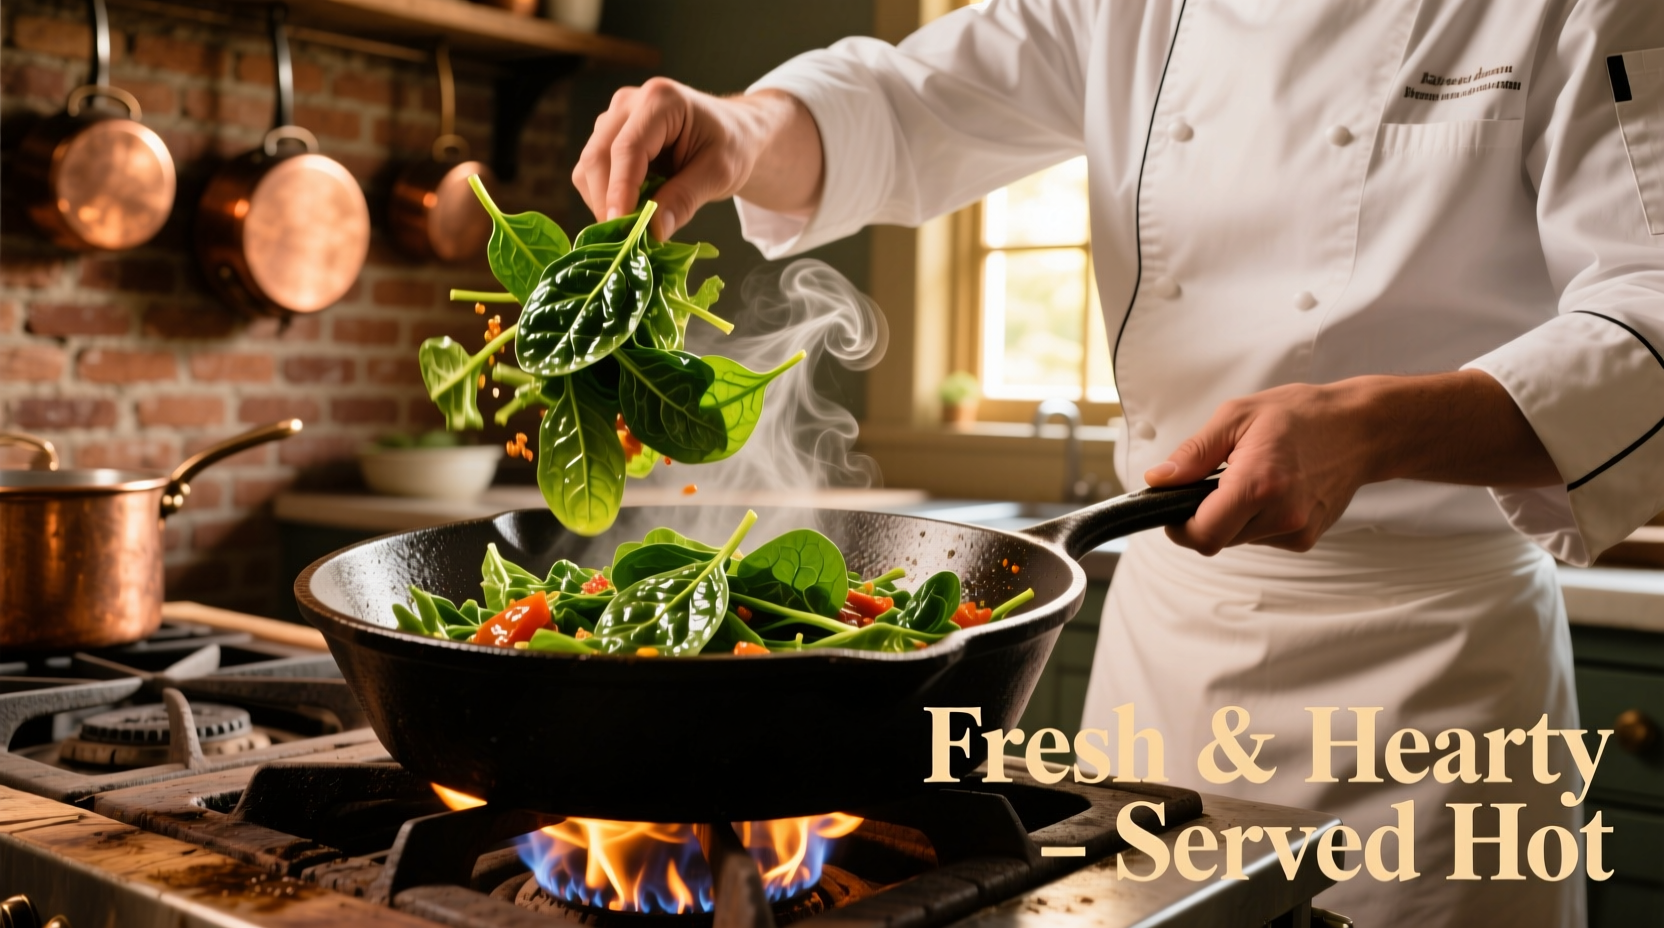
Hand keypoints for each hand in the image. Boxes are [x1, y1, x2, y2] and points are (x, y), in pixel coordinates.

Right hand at [571, 78, 822, 238]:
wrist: (734, 131)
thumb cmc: (732, 145)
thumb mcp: (719, 173)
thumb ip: (685, 199)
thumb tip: (653, 231)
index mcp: (661, 100)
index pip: (627, 149)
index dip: (619, 191)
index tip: (621, 227)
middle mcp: (629, 102)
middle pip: (597, 156)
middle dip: (607, 201)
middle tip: (626, 239)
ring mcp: (615, 117)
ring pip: (588, 166)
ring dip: (604, 201)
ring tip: (634, 225)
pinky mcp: (608, 135)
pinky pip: (592, 171)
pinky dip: (606, 196)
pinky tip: (632, 209)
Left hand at [1144, 371, 1560, 554]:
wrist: (1360, 428)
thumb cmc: (1300, 416)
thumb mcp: (1236, 417)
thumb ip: (1193, 454)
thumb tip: (1158, 479)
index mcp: (1258, 484)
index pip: (1203, 535)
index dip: (1179, 527)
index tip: (1173, 509)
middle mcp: (1281, 515)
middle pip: (1217, 540)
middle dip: (1205, 516)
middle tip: (1216, 480)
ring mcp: (1297, 531)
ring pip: (1238, 540)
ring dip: (1231, 517)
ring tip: (1250, 477)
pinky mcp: (1306, 538)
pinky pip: (1261, 538)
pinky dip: (1255, 519)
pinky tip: (1271, 490)